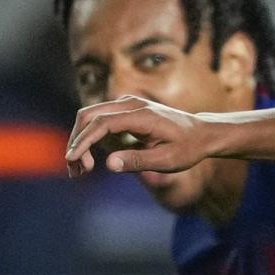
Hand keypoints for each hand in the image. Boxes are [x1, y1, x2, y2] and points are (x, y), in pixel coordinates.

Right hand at [65, 96, 211, 178]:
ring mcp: (126, 104)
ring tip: (80, 170)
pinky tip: (88, 160)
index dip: (83, 140)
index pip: (102, 123)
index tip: (72, 159)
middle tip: (76, 171)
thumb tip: (109, 164)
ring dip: (79, 140)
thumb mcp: (167, 160)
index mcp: (142, 115)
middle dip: (76, 141)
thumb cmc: (187, 149)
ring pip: (90, 116)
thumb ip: (137, 161)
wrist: (201, 134)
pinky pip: (98, 120)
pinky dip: (88, 137)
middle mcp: (131, 104)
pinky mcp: (124, 110)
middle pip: (89, 115)